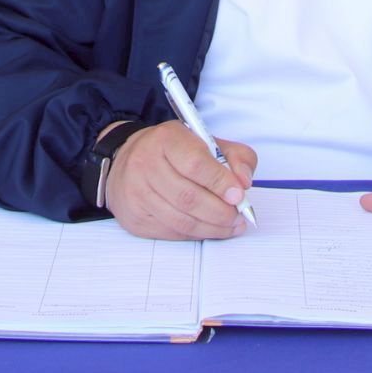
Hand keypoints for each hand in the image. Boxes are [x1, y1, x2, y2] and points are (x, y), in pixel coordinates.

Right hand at [107, 122, 256, 241]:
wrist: (128, 160)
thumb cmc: (174, 151)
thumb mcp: (207, 141)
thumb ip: (235, 156)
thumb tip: (244, 181)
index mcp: (166, 138)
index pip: (195, 163)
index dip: (221, 183)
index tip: (239, 195)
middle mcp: (145, 163)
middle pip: (188, 197)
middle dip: (220, 212)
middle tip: (238, 216)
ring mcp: (136, 192)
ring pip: (181, 220)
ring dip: (212, 228)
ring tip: (230, 225)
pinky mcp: (134, 217)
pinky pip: (171, 233)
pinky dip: (195, 234)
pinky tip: (208, 228)